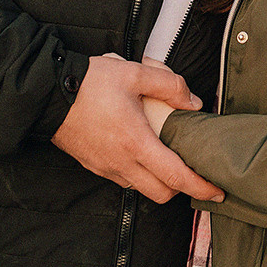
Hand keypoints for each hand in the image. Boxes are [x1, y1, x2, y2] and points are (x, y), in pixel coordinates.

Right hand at [52, 53, 222, 202]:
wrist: (48, 93)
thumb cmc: (89, 83)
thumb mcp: (134, 73)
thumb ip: (169, 85)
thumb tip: (193, 102)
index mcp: (136, 142)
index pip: (176, 176)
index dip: (201, 187)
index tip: (218, 191)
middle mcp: (122, 163)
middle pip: (161, 193)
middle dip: (182, 188)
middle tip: (195, 173)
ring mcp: (107, 168)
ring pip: (142, 188)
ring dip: (160, 181)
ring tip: (169, 160)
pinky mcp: (94, 166)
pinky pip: (124, 179)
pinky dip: (140, 174)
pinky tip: (142, 152)